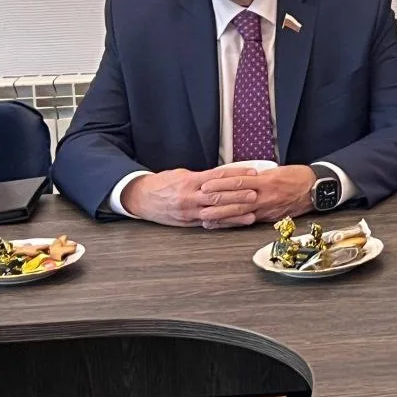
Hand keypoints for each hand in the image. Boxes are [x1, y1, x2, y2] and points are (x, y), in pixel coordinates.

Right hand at [121, 166, 258, 227]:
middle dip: (238, 195)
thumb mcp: (183, 174)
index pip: (217, 176)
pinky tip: (237, 222)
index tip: (252, 172)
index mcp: (190, 181)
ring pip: (215, 212)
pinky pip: (209, 223)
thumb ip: (203, 176)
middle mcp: (190, 197)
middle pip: (217, 195)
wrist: (141, 197)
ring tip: (252, 211)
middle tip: (255, 193)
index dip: (236, 174)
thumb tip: (225, 175)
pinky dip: (224, 223)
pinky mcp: (188, 222)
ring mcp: (189, 211)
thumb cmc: (164, 183)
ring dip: (234, 212)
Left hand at [200, 165, 315, 228]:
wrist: (315, 189)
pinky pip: (249, 221)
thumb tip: (241, 177)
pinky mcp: (269, 218)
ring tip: (205, 218)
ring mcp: (267, 209)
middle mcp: (265, 196)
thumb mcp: (277, 171)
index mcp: (266, 181)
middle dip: (216, 202)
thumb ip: (258, 176)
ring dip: (221, 216)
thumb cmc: (297, 177)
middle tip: (200, 203)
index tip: (206, 184)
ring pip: (240, 214)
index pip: (239, 181)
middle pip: (237, 200)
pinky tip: (223, 224)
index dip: (221, 184)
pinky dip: (234, 223)